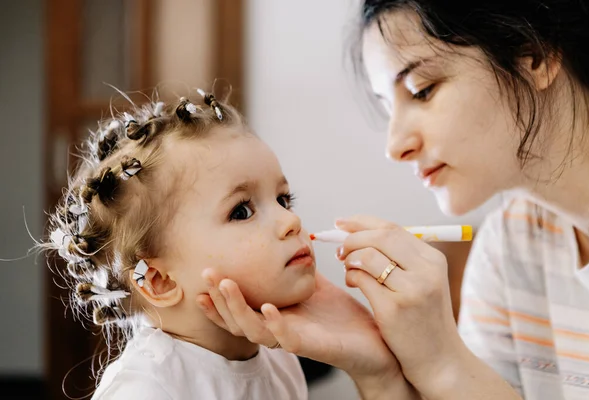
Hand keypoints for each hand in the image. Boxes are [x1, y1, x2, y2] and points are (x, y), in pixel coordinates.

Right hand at [197, 270, 402, 382]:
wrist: (377, 343)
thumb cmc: (342, 318)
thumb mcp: (313, 287)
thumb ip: (296, 270)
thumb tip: (286, 244)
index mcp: (277, 316)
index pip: (239, 309)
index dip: (218, 297)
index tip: (202, 276)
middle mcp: (279, 330)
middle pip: (238, 319)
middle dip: (219, 297)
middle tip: (206, 273)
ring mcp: (293, 340)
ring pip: (255, 330)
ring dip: (238, 307)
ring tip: (226, 285)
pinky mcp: (312, 347)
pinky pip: (287, 339)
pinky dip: (274, 323)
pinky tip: (267, 307)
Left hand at [337, 215, 466, 393]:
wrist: (439, 359)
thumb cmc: (424, 318)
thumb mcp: (424, 281)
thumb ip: (400, 256)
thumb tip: (362, 231)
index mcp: (433, 259)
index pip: (392, 228)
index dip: (362, 222)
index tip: (341, 223)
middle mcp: (426, 270)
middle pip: (380, 236)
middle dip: (352, 238)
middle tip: (339, 249)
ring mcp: (411, 289)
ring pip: (368, 255)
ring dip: (350, 258)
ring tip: (348, 268)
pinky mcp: (394, 308)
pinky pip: (361, 279)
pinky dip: (351, 276)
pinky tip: (352, 282)